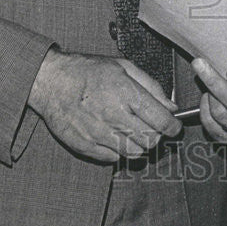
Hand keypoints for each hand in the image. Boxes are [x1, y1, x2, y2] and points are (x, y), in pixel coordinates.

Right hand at [28, 48, 180, 161]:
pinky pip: (113, 158)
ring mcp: (98, 134)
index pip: (161, 120)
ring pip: (134, 153)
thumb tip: (171, 107)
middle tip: (153, 126)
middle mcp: (114, 116)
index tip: (175, 126)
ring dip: (140, 144)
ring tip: (134, 130)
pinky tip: (116, 135)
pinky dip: (120, 150)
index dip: (173, 126)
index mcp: (126, 93)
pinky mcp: (85, 146)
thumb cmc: (88, 71)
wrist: (52, 81)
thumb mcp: (124, 67)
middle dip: (158, 135)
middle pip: (151, 140)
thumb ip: (151, 87)